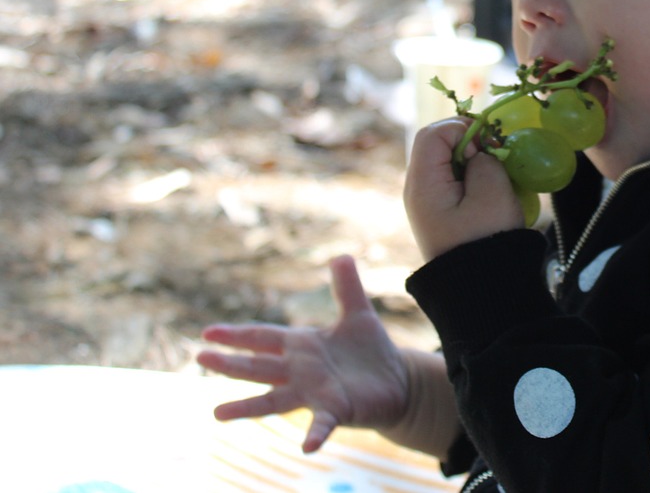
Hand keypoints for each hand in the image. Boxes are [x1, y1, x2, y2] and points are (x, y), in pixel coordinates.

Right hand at [197, 255, 409, 452]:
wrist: (397, 381)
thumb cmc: (371, 350)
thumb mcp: (358, 314)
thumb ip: (347, 287)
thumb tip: (341, 255)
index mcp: (302, 346)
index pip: (263, 338)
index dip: (237, 334)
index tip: (208, 332)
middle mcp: (300, 372)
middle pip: (259, 366)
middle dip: (230, 363)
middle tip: (199, 358)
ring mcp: (314, 394)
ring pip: (274, 400)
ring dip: (246, 407)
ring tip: (217, 413)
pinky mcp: (335, 411)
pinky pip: (322, 424)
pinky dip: (315, 435)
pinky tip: (307, 447)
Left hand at [403, 119, 523, 261]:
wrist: (482, 289)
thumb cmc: (487, 239)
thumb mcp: (492, 192)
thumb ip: (485, 161)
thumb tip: (479, 153)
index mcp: (423, 184)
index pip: (433, 133)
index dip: (462, 129)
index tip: (488, 147)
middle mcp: (418, 189)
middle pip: (436, 144)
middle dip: (468, 141)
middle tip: (495, 154)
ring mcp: (427, 202)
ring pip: (446, 161)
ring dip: (472, 159)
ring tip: (496, 173)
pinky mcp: (440, 212)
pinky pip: (452, 180)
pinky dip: (471, 175)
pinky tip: (490, 189)